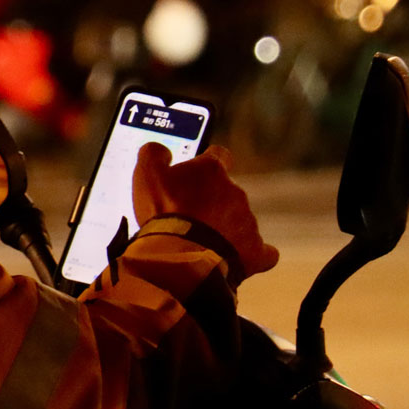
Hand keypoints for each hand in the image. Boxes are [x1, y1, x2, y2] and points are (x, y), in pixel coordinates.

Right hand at [131, 144, 278, 284]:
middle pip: (227, 193)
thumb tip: (159, 149)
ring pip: (239, 221)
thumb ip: (153, 154)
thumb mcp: (147, 174)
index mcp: (212, 170)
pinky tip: (236, 258)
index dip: (208, 163)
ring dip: (223, 229)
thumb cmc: (164, 213)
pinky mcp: (255, 250)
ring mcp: (247, 221)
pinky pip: (262, 251)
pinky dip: (249, 253)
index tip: (198, 173)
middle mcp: (235, 192)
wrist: (181, 256)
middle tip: (187, 218)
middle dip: (211, 203)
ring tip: (199, 244)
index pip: (219, 156)